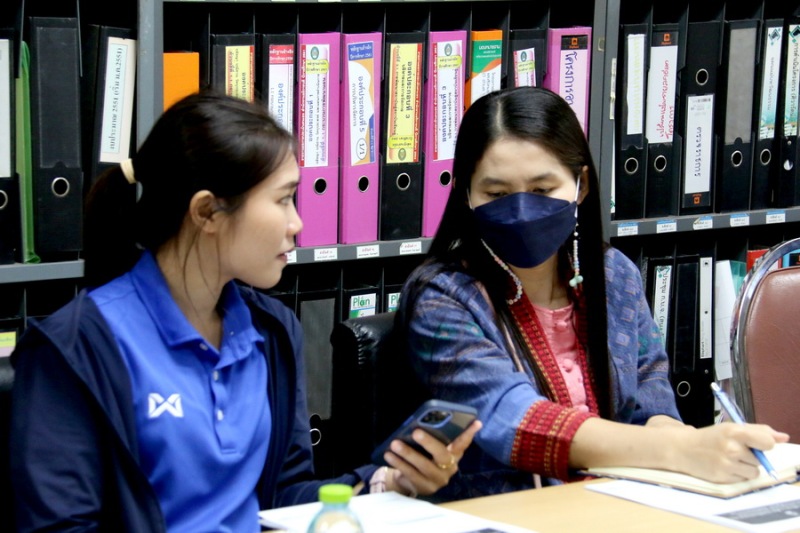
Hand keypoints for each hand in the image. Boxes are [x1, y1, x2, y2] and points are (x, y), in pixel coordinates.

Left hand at [382, 420, 481, 495]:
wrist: (410, 481)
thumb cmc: (423, 456)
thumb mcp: (429, 447)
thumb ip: (432, 437)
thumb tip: (421, 421)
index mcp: (454, 454)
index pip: (463, 443)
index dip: (469, 434)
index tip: (475, 423)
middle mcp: (450, 468)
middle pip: (442, 455)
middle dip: (429, 443)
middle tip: (416, 431)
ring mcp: (438, 480)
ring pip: (424, 466)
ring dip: (408, 454)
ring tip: (395, 443)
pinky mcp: (425, 488)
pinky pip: (411, 475)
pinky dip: (399, 464)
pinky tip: (389, 455)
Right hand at [672, 422, 788, 483]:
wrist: (683, 449)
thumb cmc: (711, 437)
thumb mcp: (732, 428)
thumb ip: (759, 431)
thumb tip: (784, 437)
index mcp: (734, 432)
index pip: (767, 442)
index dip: (765, 444)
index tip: (757, 444)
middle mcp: (731, 448)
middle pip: (760, 459)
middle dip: (751, 456)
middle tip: (733, 450)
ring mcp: (727, 464)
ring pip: (754, 471)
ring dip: (745, 467)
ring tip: (729, 460)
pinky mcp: (723, 478)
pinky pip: (743, 480)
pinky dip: (737, 475)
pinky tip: (724, 467)